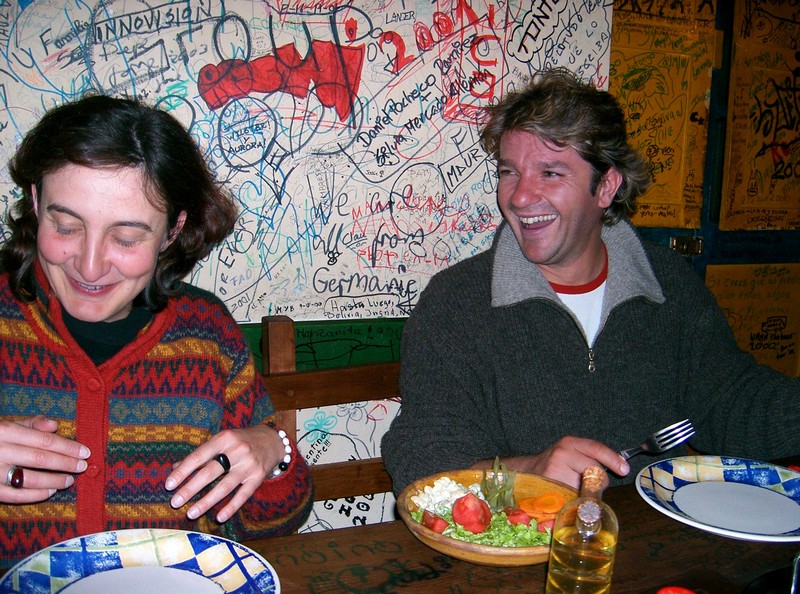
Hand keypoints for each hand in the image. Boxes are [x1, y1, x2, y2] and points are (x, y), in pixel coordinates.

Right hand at [0, 415, 90, 503]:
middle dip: (65, 464)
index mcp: (5, 431)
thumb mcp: (6, 425)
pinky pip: (14, 496)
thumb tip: (55, 425)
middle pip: (40, 458)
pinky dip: (34, 495)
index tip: (85, 452)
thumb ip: (31, 424)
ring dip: (53, 480)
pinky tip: (49, 491)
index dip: (67, 447)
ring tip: (69, 480)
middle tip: (83, 467)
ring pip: (29, 479)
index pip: (44, 440)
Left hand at [165, 425, 283, 522]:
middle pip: (210, 472)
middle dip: (190, 489)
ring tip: (190, 513)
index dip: (183, 471)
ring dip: (206, 501)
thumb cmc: (240, 441)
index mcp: (224, 439)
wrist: (273, 440)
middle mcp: (237, 451)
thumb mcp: (221, 441)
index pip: (199, 456)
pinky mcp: (258, 477)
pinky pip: (243, 494)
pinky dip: (231, 507)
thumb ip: (200, 454)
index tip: (169, 485)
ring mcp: (248, 465)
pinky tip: (219, 517)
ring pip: (225, 486)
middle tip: (175, 502)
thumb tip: (174, 468)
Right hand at [472, 436, 629, 490]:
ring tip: (572, 489)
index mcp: (569, 443)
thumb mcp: (571, 455)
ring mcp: (555, 470)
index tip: (624, 469)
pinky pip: (574, 498)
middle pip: (595, 470)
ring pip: (586, 486)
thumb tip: (619, 470)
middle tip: (586, 484)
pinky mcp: (550, 487)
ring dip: (585, 492)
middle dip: (597, 481)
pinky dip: (575, 501)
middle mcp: (562, 452)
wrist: (524, 473)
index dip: (612, 459)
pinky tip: (567, 496)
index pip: (596, 448)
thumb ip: (590, 459)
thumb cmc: (554, 466)